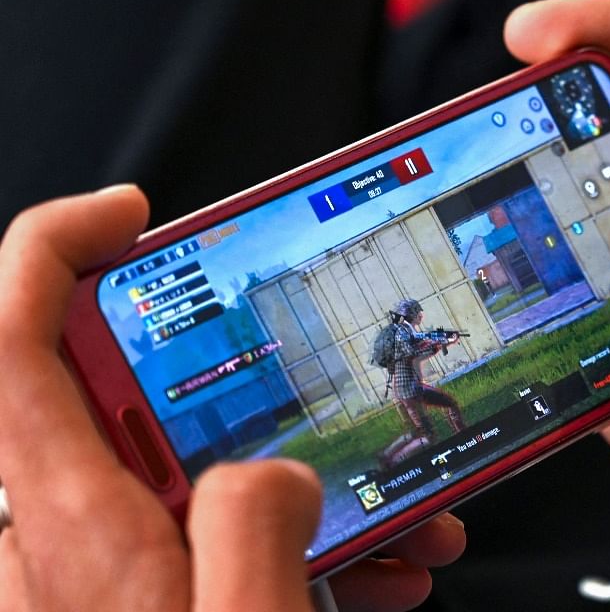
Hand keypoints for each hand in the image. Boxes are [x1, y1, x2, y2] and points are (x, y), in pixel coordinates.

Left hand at [0, 187, 465, 611]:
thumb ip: (257, 528)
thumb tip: (281, 471)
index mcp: (73, 521)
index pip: (14, 338)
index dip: (57, 245)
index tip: (128, 212)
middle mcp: (65, 533)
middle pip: (133, 388)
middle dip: (259, 382)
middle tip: (330, 392)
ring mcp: (95, 568)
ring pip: (189, 469)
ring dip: (298, 474)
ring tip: (395, 509)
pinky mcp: (132, 601)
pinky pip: (204, 535)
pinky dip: (284, 538)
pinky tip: (369, 564)